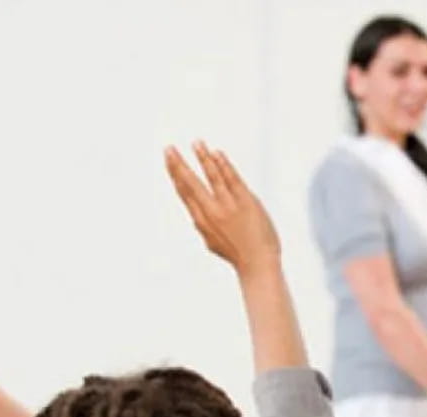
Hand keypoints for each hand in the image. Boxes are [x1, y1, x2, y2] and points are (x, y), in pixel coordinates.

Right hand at [164, 141, 280, 276]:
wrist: (258, 263)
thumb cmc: (238, 255)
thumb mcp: (213, 243)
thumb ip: (204, 227)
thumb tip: (195, 218)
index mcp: (201, 222)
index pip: (185, 193)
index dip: (175, 175)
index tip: (169, 160)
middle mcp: (212, 212)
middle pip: (191, 183)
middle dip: (179, 164)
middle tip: (169, 148)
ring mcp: (229, 206)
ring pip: (212, 177)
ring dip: (203, 158)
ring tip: (196, 143)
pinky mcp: (246, 202)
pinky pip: (232, 179)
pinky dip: (224, 165)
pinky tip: (217, 154)